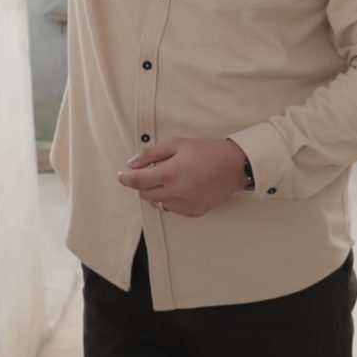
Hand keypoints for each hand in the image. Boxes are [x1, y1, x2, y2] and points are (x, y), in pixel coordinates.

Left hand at [118, 138, 251, 218]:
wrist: (235, 166)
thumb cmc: (207, 151)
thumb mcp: (178, 144)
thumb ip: (152, 153)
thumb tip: (132, 162)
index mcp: (169, 174)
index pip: (138, 181)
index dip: (126, 179)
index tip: (122, 176)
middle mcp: (174, 193)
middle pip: (145, 195)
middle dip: (143, 185)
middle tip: (151, 174)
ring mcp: (184, 205)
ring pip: (159, 204)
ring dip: (157, 193)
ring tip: (169, 180)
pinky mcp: (193, 212)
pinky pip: (173, 209)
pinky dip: (171, 200)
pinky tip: (182, 188)